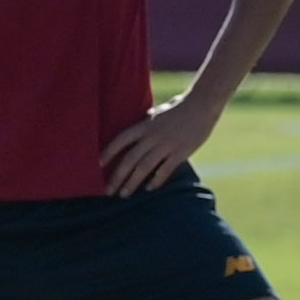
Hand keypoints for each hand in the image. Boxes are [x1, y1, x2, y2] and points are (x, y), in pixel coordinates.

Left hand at [99, 91, 222, 197]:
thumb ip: (146, 122)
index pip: (120, 140)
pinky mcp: (181, 152)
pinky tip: (149, 189)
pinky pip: (165, 170)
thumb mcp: (158, 112)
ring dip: (133, 182)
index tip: (97, 165)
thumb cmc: (179, 107)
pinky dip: (156, 181)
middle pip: (130, 159)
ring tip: (124, 194)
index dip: (108, 152)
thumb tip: (137, 129)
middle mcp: (153, 136)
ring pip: (145, 167)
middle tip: (108, 191)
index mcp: (145, 125)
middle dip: (117, 176)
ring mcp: (167, 145)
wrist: (203, 104)